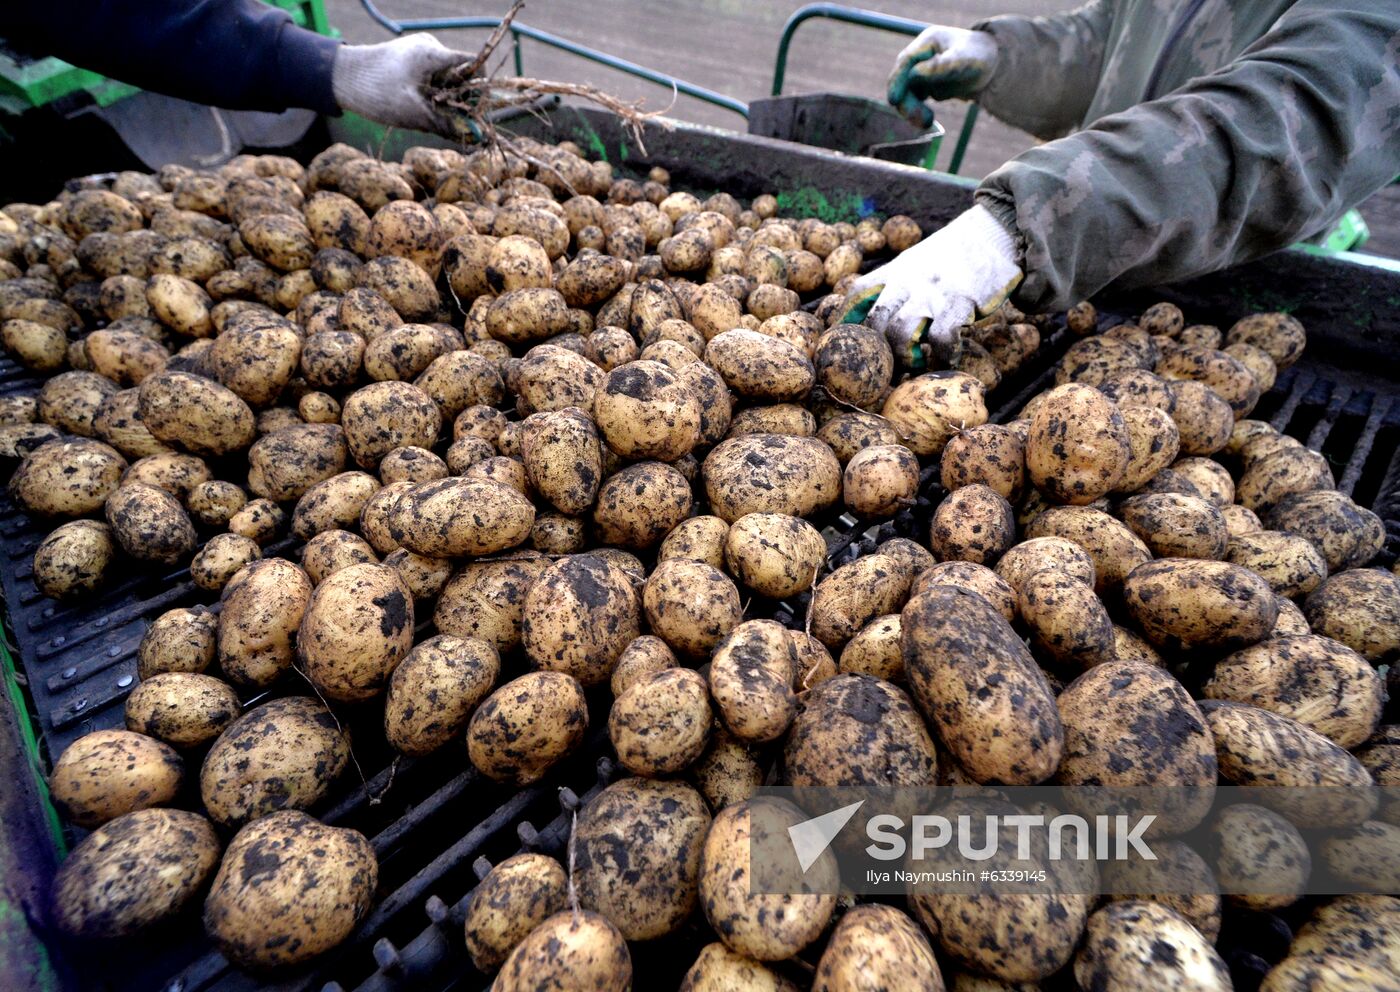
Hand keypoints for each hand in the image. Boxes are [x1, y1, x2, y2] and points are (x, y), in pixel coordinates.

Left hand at [332, 34, 469, 134]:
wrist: (340, 78)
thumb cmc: (377, 92)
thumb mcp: (416, 115)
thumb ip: (449, 126)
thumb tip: (477, 138)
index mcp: (433, 52)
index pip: (473, 65)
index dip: (478, 90)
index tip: (474, 112)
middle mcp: (430, 45)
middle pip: (460, 74)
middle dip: (456, 99)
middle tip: (442, 118)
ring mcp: (419, 49)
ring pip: (445, 78)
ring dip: (441, 98)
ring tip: (423, 111)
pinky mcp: (410, 56)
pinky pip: (432, 76)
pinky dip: (429, 93)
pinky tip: (415, 104)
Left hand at [841, 205, 1021, 367]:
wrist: (994, 232)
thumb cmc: (957, 253)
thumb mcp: (917, 260)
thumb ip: (898, 282)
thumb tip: (882, 311)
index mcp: (894, 270)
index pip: (858, 295)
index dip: (848, 320)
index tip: (849, 341)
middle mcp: (907, 282)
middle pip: (876, 322)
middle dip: (877, 350)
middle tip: (887, 367)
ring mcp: (931, 293)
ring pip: (901, 334)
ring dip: (905, 358)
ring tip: (914, 368)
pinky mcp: (959, 303)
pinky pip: (942, 340)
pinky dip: (942, 357)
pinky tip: (947, 362)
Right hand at [887, 25, 998, 127]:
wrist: (992, 65)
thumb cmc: (979, 56)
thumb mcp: (963, 60)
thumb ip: (940, 66)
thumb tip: (914, 75)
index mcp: (927, 42)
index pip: (906, 61)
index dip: (897, 81)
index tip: (894, 100)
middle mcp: (920, 56)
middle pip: (902, 79)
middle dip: (907, 101)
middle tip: (921, 119)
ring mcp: (921, 71)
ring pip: (907, 93)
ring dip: (911, 109)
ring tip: (926, 122)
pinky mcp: (925, 85)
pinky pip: (915, 100)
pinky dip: (917, 111)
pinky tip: (927, 119)